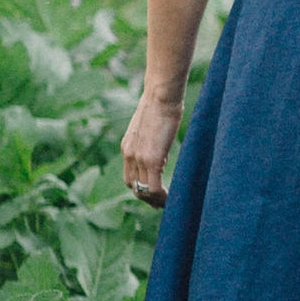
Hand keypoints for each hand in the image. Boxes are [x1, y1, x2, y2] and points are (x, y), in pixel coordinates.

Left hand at [121, 86, 184, 207]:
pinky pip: (154, 187)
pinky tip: (171, 198)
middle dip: (146, 199)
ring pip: (143, 190)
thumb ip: (151, 142)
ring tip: (168, 204)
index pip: (129, 176)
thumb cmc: (161, 104)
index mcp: (127, 147)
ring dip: (155, 200)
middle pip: (134, 186)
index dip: (140, 189)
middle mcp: (129, 154)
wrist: (161, 95)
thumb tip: (160, 154)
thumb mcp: (151, 126)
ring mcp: (139, 158)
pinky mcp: (151, 159)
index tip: (154, 195)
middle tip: (160, 205)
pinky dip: (162, 197)